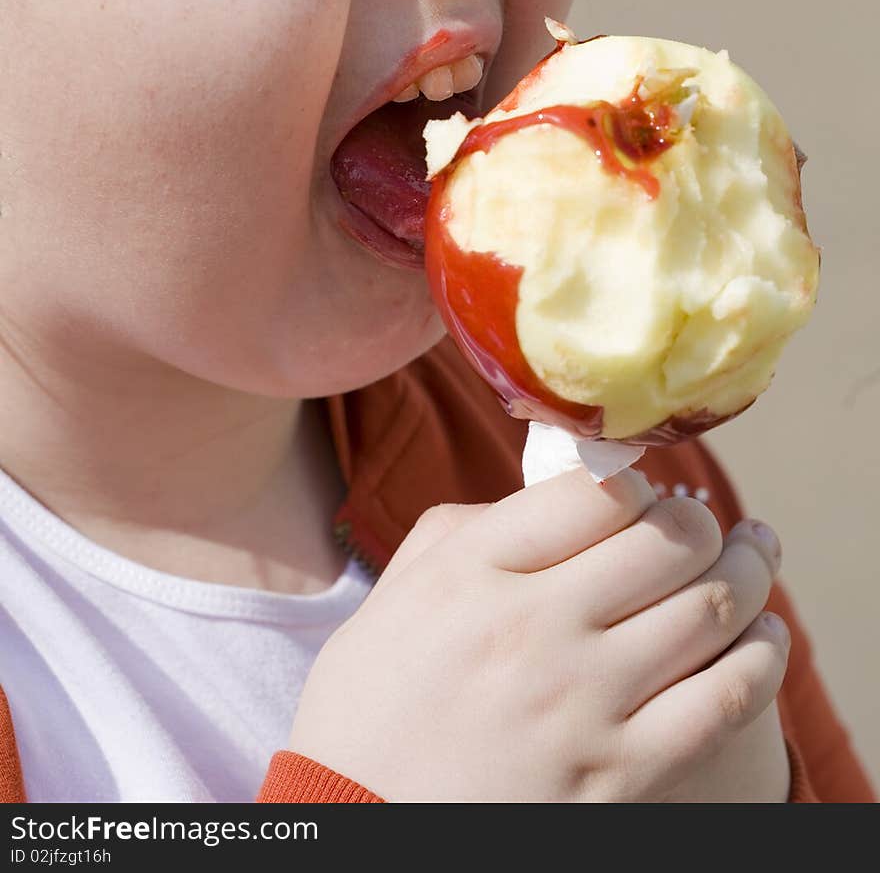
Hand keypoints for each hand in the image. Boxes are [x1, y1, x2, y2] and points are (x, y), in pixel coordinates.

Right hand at [288, 469, 790, 801]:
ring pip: (711, 607)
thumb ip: (468, 528)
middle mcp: (533, 624)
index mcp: (474, 569)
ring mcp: (581, 702)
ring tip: (754, 558)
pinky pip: (724, 701)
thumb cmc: (372, 708)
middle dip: (702, 521)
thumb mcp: (397, 593)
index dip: (635, 483)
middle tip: (704, 524)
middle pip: (668, 540)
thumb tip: (557, 497)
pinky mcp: (617, 774)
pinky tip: (767, 639)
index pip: (598, 491)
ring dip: (750, 571)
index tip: (640, 497)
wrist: (359, 825)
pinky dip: (762, 659)